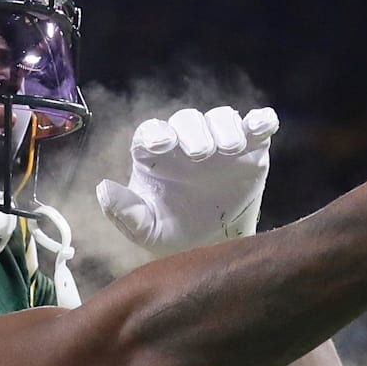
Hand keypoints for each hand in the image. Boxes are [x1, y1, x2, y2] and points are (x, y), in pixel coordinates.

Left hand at [96, 106, 278, 254]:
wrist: (218, 247)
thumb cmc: (175, 233)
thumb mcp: (148, 231)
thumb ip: (125, 212)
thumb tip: (104, 188)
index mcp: (156, 157)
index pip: (151, 133)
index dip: (155, 133)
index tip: (161, 144)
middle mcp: (187, 142)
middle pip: (187, 120)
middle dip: (193, 131)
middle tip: (200, 154)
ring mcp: (220, 143)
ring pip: (221, 118)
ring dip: (225, 127)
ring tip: (230, 148)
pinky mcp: (252, 148)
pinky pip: (257, 125)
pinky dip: (261, 120)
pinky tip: (263, 127)